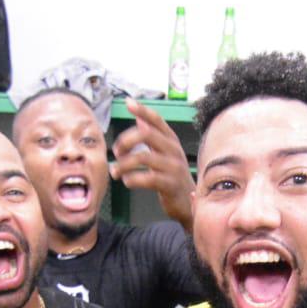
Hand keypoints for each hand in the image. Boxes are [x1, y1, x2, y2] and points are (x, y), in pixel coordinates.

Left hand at [111, 99, 194, 229]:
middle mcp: (174, 150)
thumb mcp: (165, 154)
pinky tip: (127, 181)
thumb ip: (153, 136)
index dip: (143, 110)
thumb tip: (139, 118)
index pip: (157, 120)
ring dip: (123, 164)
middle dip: (125, 141)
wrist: (190, 203)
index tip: (128, 103)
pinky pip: (147, 178)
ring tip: (116, 171)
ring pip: (142, 157)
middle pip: (146, 134)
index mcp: (171, 141)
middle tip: (116, 152)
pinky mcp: (170, 185)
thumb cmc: (173, 178)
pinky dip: (132, 179)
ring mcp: (173, 167)